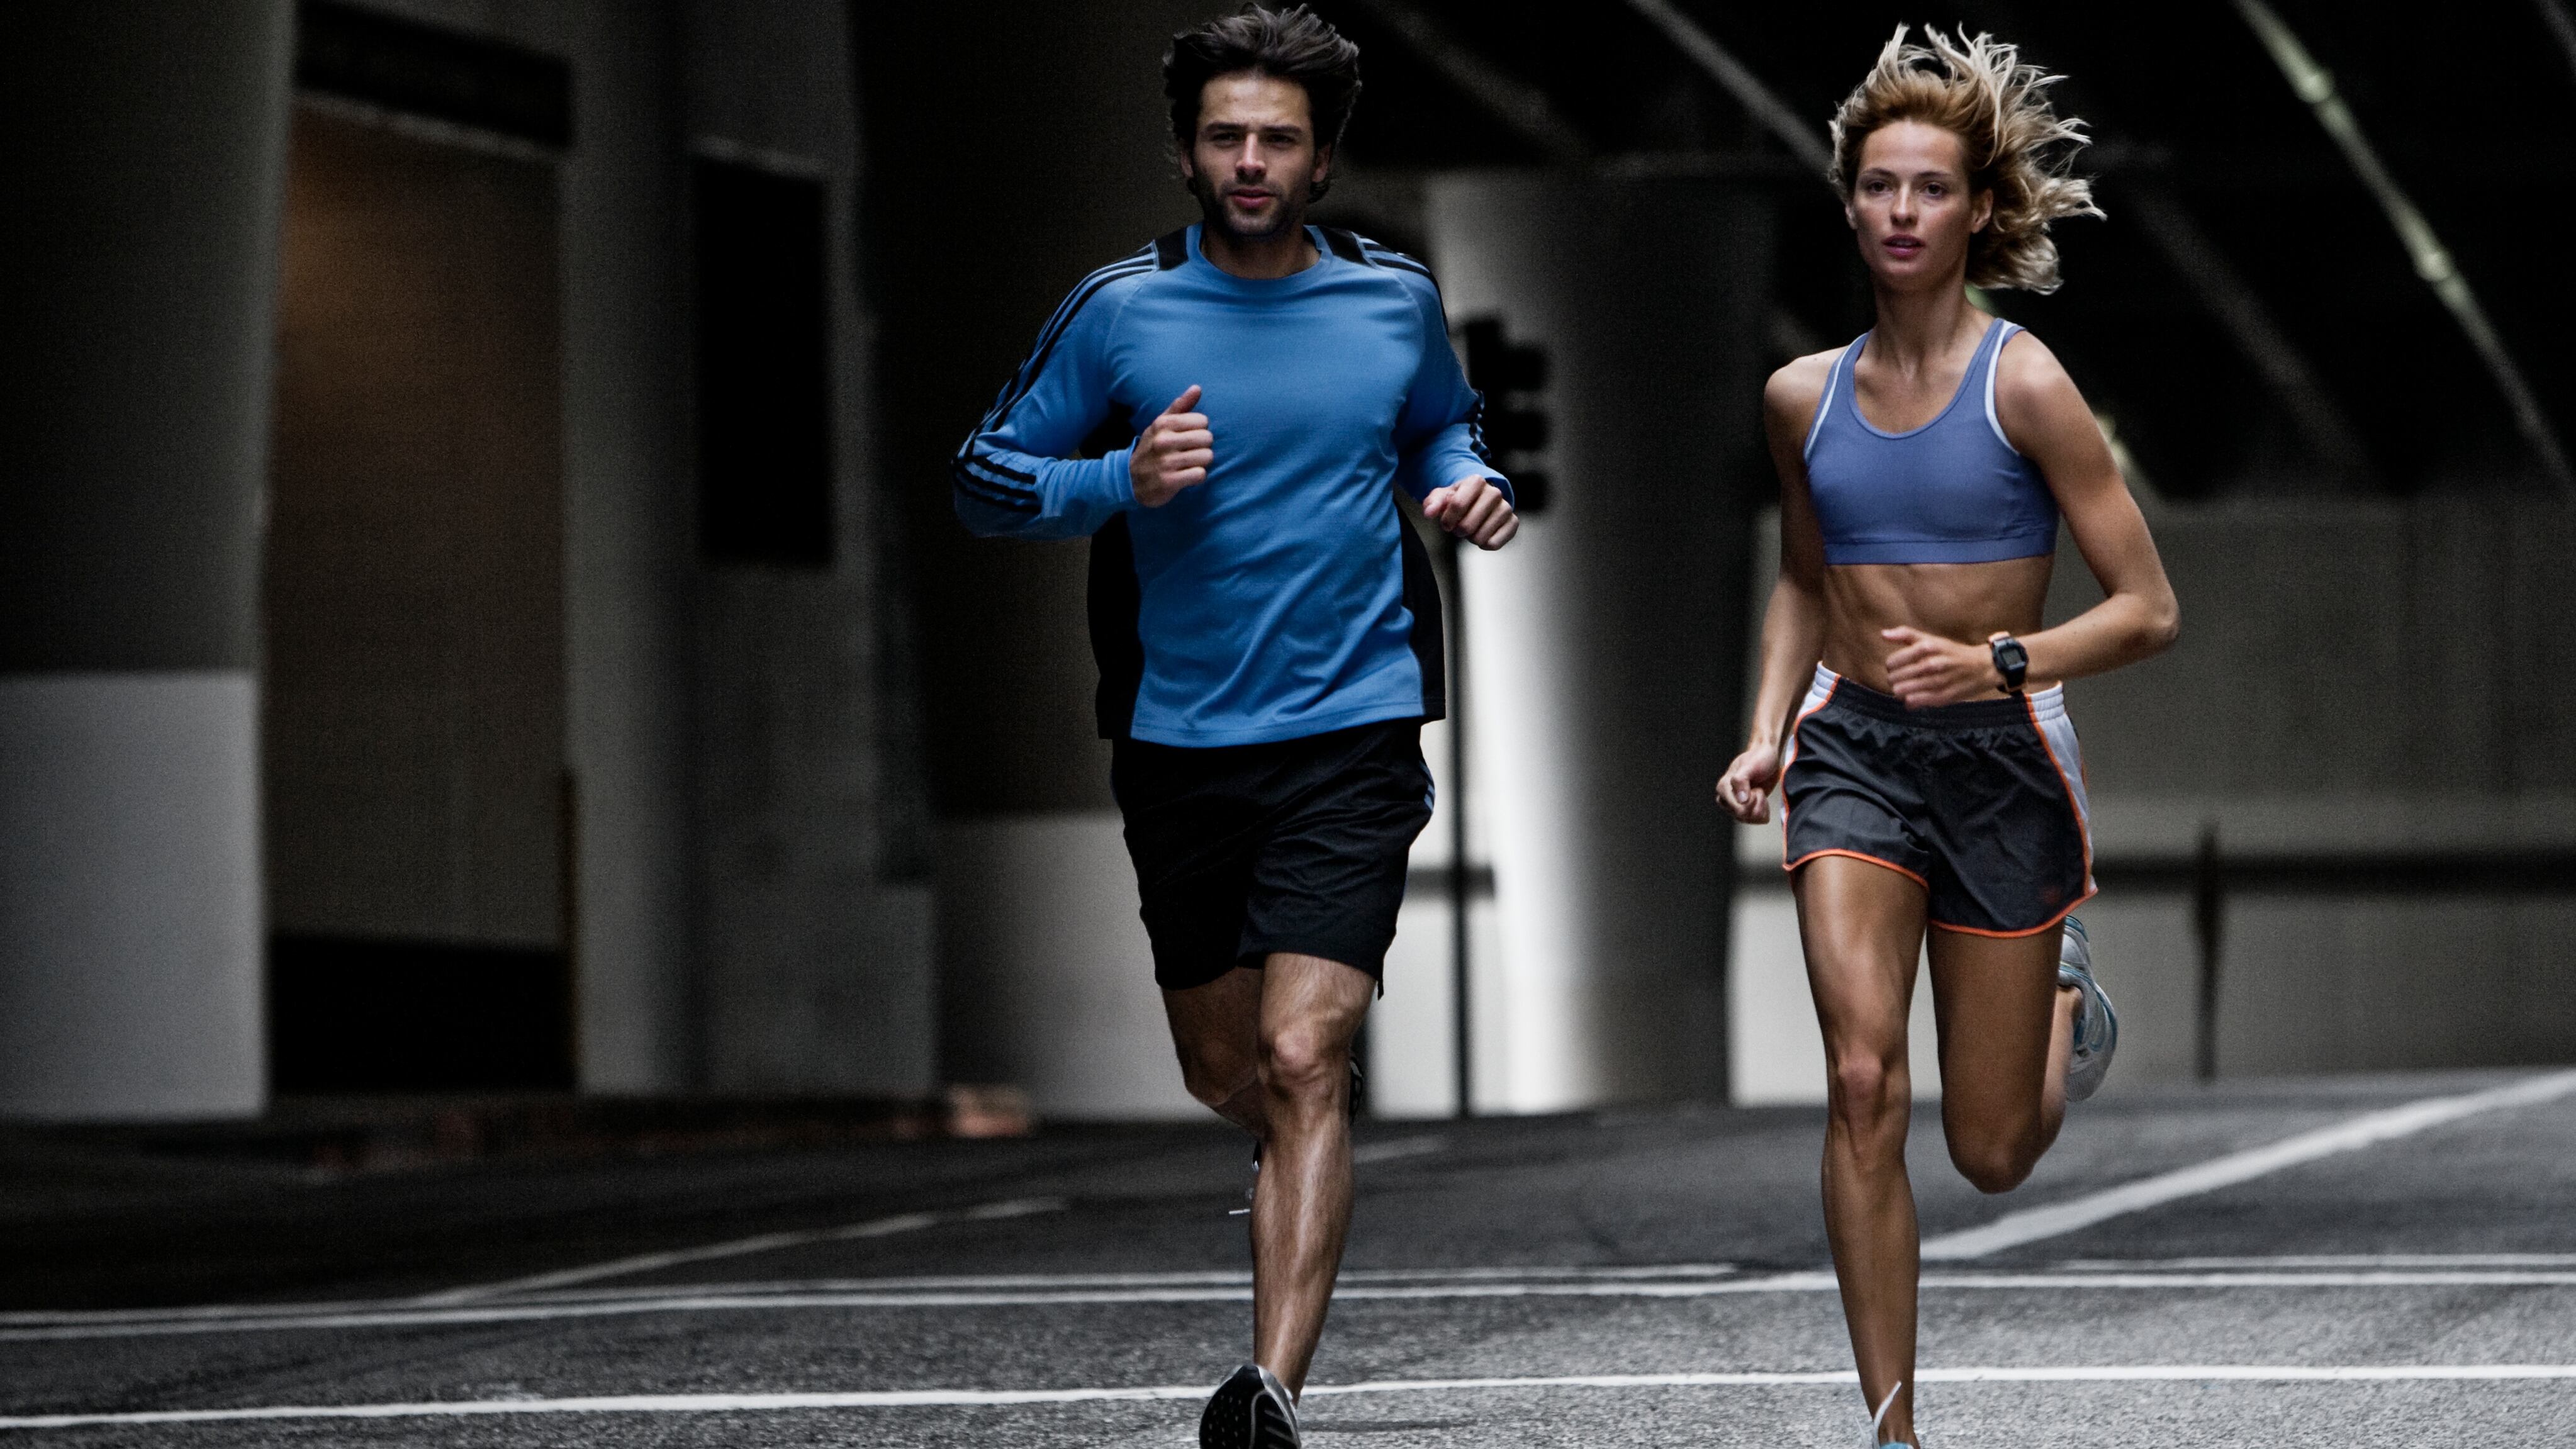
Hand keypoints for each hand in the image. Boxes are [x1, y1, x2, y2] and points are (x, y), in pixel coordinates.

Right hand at [1130, 386, 1211, 506]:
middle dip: (1204, 446)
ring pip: (1206, 456)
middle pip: (1207, 438)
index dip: (1200, 429)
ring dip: (1202, 462)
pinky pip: (1200, 475)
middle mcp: (1163, 441)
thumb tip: (1197, 388)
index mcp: (1163, 424)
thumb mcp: (1160, 425)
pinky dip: (1198, 477)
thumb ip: (1180, 406)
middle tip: (1192, 451)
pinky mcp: (1169, 482)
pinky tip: (1188, 475)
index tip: (1190, 436)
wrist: (1130, 480)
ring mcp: (1166, 462)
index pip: (1202, 420)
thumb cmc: (1152, 448)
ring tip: (1190, 463)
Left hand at [1422, 475, 1519, 548]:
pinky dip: (1485, 544)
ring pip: (1481, 536)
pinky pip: (1495, 543)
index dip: (1447, 520)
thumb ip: (1433, 503)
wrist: (1480, 500)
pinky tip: (1482, 536)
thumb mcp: (1443, 497)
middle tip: (1458, 528)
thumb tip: (1429, 513)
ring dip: (1471, 538)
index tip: (1445, 524)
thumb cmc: (1459, 499)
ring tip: (1472, 529)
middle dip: (1458, 531)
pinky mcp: (1513, 522)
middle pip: (1468, 524)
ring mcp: (1505, 507)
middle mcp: (1494, 492)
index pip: (1457, 505)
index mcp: (1476, 481)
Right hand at [1716, 741, 1782, 823]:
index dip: (1751, 801)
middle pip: (1744, 816)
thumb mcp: (1750, 766)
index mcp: (1723, 788)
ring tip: (1759, 792)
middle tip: (1757, 789)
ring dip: (1761, 806)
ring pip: (1751, 820)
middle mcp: (1727, 799)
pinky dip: (1764, 811)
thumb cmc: (1758, 759)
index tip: (1754, 787)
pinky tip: (1762, 799)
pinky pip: (1756, 821)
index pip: (1738, 809)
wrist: (1768, 757)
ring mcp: (1736, 806)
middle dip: (1756, 803)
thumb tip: (1741, 800)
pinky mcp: (1746, 810)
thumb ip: (1741, 781)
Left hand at [1881, 626, 2002, 707]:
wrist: (1982, 667)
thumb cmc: (1952, 653)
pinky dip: (1910, 701)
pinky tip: (1915, 697)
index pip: (1891, 662)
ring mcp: (1937, 681)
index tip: (1898, 667)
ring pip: (1900, 691)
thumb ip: (1906, 635)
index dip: (1891, 666)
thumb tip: (1883, 634)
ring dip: (1900, 691)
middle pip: (1893, 678)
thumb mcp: (1931, 639)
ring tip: (1907, 689)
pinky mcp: (1943, 697)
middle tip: (1903, 679)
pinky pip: (1913, 702)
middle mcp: (1931, 664)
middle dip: (1895, 680)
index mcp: (1927, 647)